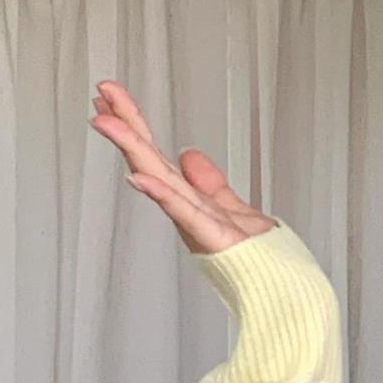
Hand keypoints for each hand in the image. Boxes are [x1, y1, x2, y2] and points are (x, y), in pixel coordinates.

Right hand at [89, 81, 276, 255]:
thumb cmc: (259, 259)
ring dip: (131, 149)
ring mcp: (196, 223)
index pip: (155, 153)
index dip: (134, 122)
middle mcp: (187, 208)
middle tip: (101, 92)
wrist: (281, 290)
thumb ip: (209, 182)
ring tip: (105, 123)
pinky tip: (138, 178)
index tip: (109, 96)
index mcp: (190, 198)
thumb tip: (188, 154)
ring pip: (159, 179)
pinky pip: (183, 212)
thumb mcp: (234, 207)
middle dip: (125, 124)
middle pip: (150, 159)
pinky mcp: (212, 239)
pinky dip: (161, 195)